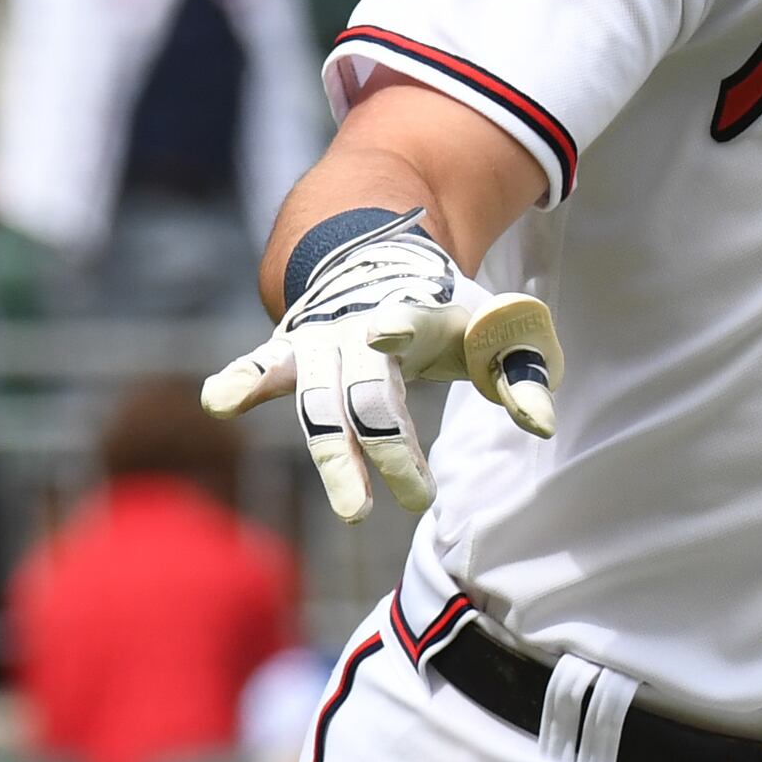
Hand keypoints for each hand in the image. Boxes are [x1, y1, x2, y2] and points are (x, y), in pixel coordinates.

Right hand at [200, 213, 560, 521]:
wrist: (376, 254)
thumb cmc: (444, 310)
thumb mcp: (490, 331)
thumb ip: (519, 374)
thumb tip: (542, 424)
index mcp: (417, 311)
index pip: (410, 319)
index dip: (400, 323)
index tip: (389, 331)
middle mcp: (360, 327)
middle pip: (369, 392)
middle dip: (392, 447)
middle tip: (420, 497)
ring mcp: (321, 340)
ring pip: (318, 400)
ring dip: (335, 456)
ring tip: (351, 506)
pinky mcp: (291, 353)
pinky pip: (263, 369)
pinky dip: (241, 380)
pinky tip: (219, 400)